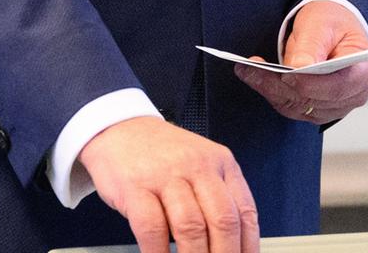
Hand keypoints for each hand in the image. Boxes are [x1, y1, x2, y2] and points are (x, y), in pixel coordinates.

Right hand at [78, 116, 259, 252]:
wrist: (119, 127)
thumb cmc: (161, 154)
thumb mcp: (201, 165)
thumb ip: (218, 197)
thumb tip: (234, 245)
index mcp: (221, 163)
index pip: (244, 212)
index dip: (247, 247)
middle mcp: (197, 166)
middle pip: (222, 221)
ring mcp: (166, 176)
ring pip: (191, 227)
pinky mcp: (135, 187)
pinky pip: (151, 228)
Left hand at [234, 0, 367, 124]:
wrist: (331, 28)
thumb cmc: (332, 22)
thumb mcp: (323, 24)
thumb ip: (312, 47)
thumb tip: (299, 69)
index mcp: (364, 72)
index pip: (338, 87)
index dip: (312, 85)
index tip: (287, 75)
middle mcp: (353, 95)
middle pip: (314, 100)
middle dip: (281, 85)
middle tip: (253, 68)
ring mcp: (334, 107)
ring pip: (298, 107)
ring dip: (270, 89)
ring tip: (246, 70)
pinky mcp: (315, 109)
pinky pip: (290, 106)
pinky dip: (270, 92)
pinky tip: (253, 76)